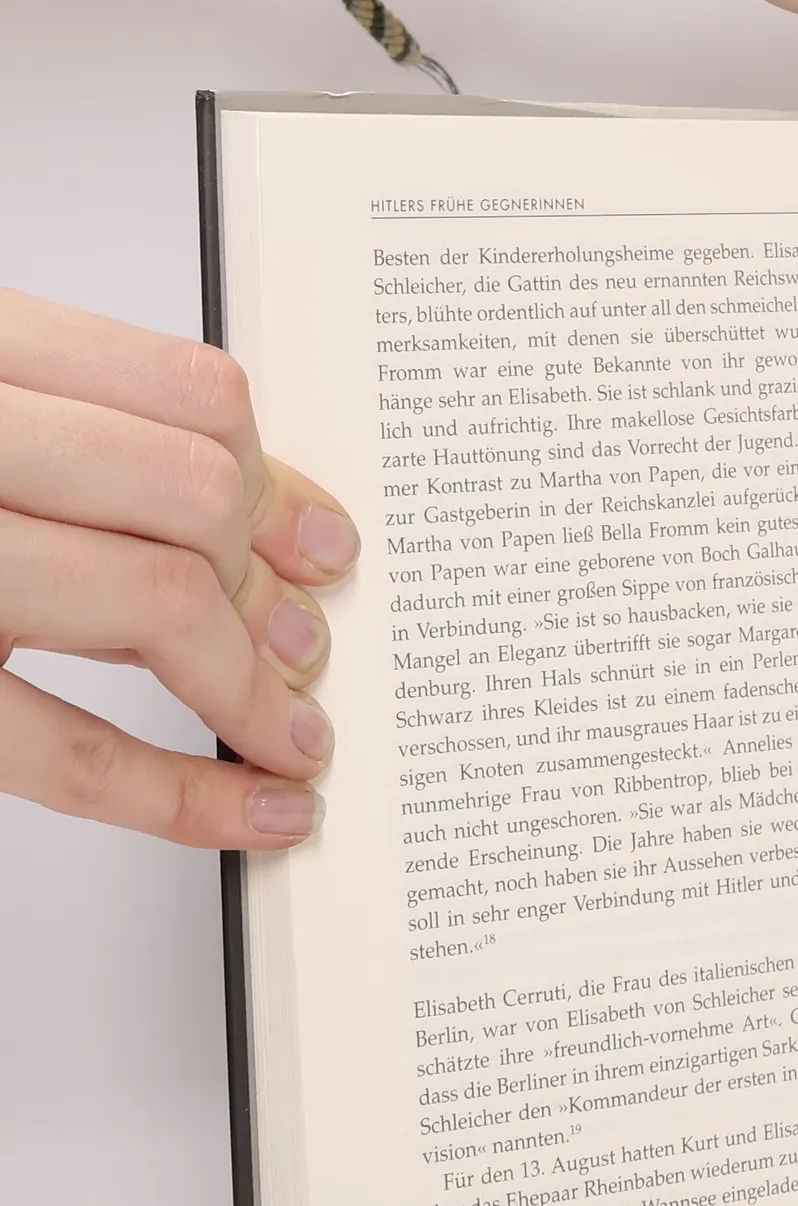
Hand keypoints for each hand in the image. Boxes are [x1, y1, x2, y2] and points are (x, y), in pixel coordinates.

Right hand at [0, 288, 355, 846]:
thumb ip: (94, 430)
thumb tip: (286, 521)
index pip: (191, 396)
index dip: (280, 485)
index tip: (322, 547)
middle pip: (189, 497)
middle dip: (268, 589)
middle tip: (306, 647)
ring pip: (153, 599)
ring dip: (253, 689)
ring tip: (293, 732)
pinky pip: (66, 749)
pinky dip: (185, 796)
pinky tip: (253, 809)